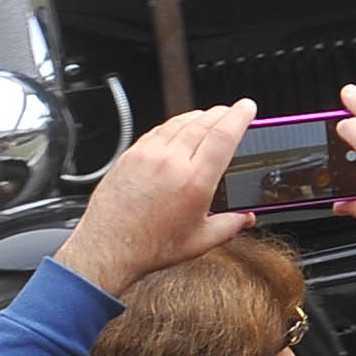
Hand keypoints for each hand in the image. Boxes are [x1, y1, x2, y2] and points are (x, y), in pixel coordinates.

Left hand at [52, 103, 257, 295]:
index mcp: (195, 181)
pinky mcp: (130, 156)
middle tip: (231, 111)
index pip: (224, 135)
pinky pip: (156, 131)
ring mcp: (148, 156)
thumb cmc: (149, 246)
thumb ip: (230, 226)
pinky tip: (177, 129)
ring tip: (207, 116)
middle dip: (222, 112)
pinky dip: (172, 125)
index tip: (247, 107)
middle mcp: (171, 162)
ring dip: (198, 116)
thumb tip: (246, 219)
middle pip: (203, 123)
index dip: (240, 116)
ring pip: (178, 123)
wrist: (108, 248)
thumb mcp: (200, 241)